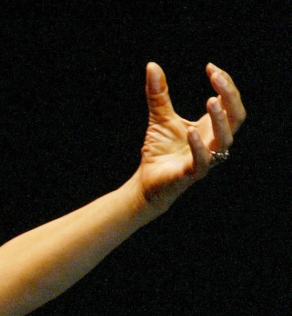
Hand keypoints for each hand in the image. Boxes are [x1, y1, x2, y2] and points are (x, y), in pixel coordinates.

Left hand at [137, 62, 245, 212]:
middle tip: (217, 77)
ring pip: (225, 139)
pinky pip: (203, 162)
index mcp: (211, 127)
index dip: (225, 84)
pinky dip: (199, 147)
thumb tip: (152, 65)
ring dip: (219, 119)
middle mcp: (213, 142)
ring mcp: (206, 158)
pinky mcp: (191, 174)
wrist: (147, 181)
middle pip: (236, 117)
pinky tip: (191, 132)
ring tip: (210, 100)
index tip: (211, 67)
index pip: (230, 103)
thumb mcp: (160, 117)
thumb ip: (158, 94)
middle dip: (230, 95)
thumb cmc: (159, 151)